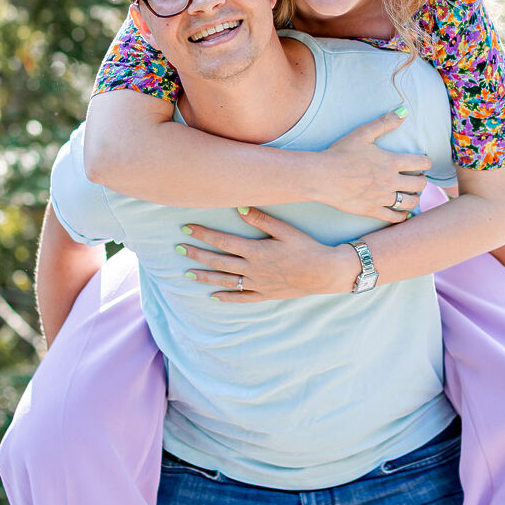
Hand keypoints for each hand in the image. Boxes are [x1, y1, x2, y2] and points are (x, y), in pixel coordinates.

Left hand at [178, 208, 359, 302]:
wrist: (325, 272)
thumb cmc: (307, 247)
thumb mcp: (286, 230)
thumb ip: (262, 219)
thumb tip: (240, 207)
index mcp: (256, 250)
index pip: (223, 241)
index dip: (203, 233)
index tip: (187, 228)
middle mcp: (253, 269)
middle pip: (219, 261)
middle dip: (197, 254)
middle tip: (179, 248)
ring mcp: (258, 283)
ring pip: (225, 280)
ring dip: (205, 276)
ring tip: (187, 273)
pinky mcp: (265, 294)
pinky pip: (242, 297)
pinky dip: (226, 297)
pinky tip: (212, 296)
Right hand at [311, 109, 429, 222]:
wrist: (322, 176)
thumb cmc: (340, 153)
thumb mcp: (362, 133)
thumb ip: (384, 123)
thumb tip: (403, 111)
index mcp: (391, 162)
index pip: (421, 163)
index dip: (426, 162)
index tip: (423, 162)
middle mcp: (390, 181)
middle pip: (419, 184)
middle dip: (421, 181)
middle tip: (416, 178)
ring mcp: (382, 198)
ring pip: (410, 202)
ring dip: (415, 198)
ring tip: (411, 195)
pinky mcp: (371, 210)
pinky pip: (394, 217)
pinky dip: (402, 216)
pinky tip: (402, 213)